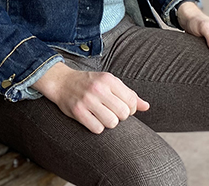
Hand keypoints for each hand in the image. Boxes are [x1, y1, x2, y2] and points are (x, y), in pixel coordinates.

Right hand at [32, 62, 148, 133]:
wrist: (61, 82)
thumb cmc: (89, 83)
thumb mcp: (109, 83)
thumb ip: (129, 94)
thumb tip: (146, 107)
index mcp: (109, 79)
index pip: (132, 101)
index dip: (131, 109)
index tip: (123, 108)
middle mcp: (98, 88)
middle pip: (123, 113)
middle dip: (120, 117)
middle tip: (112, 113)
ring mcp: (87, 100)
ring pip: (112, 123)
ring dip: (109, 123)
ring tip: (102, 116)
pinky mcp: (77, 111)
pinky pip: (97, 128)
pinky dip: (97, 127)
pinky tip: (92, 120)